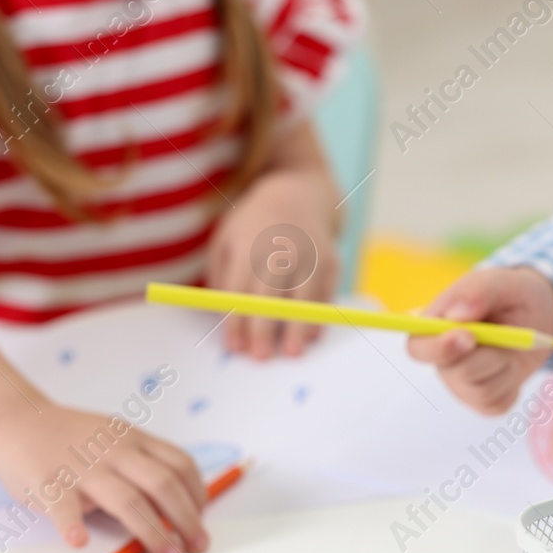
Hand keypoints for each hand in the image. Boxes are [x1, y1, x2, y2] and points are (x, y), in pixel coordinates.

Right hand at [0, 402, 207, 552]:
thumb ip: (142, 463)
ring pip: (127, 500)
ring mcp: (83, 466)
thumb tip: (178, 504)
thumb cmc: (71, 439)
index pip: (180, 464)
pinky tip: (79, 541)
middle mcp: (114, 451)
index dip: (198, 494)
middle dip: (187, 519)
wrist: (15, 421)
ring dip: (153, 532)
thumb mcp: (115, 438)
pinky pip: (62, 505)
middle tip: (197, 546)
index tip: (201, 518)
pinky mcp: (49, 482)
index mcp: (133, 440)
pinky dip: (71, 524)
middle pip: (163, 484)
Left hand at [207, 166, 339, 358]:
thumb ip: (222, 277)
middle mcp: (280, 251)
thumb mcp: (226, 241)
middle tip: (260, 357)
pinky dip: (319, 316)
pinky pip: (325, 295)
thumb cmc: (253, 226)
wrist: (296, 195)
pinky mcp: (329, 262)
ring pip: (303, 298)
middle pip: (270, 297)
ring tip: (293, 352)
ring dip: (298, 328)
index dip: (236, 323)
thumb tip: (227, 316)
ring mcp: (308, 255)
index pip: (240, 292)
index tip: (234, 347)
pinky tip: (311, 334)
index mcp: (248, 247)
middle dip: (264, 330)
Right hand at [406, 266, 552, 413]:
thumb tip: (455, 314)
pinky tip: (513, 364)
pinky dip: (514, 383)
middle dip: (488, 356)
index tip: (467, 336)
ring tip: (511, 344)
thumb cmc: (510, 295)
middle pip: (456, 373)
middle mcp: (443, 360)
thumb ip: (476, 290)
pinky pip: (498, 402)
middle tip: (508, 335)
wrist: (538, 317)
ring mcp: (462, 384)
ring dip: (505, 367)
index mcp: (434, 328)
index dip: (438, 348)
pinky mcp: (483, 401)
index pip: (418, 348)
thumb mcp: (500, 281)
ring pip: (481, 390)